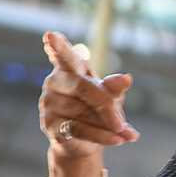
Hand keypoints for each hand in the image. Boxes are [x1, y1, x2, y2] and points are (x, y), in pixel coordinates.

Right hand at [39, 31, 138, 160]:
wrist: (84, 141)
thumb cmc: (97, 110)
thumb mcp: (111, 97)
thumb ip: (115, 88)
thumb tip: (126, 78)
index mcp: (71, 69)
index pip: (64, 56)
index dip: (58, 46)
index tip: (50, 35)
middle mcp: (55, 83)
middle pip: (83, 87)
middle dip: (107, 105)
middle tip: (122, 122)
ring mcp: (49, 104)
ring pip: (83, 112)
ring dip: (107, 125)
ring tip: (123, 132)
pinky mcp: (50, 125)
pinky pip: (80, 129)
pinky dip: (102, 135)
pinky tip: (119, 140)